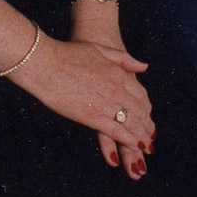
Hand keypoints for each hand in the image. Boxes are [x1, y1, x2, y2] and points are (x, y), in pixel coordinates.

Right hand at [68, 20, 153, 179]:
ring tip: (145, 144)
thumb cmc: (69, 54)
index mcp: (118, 73)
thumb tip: (144, 67)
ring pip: (131, 123)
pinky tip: (134, 146)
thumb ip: (124, 59)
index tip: (148, 116)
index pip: (141, 95)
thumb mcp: (100, 50)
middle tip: (150, 135)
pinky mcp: (92, 117)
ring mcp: (105, 103)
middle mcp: (116, 89)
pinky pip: (116, 131)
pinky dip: (128, 140)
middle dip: (147, 125)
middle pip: (139, 111)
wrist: (46, 63)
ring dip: (141, 135)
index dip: (147, 108)